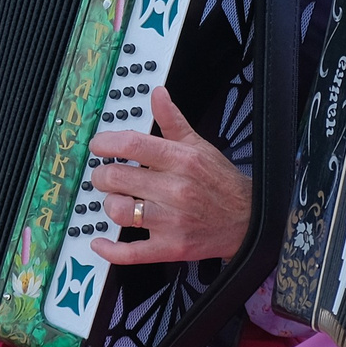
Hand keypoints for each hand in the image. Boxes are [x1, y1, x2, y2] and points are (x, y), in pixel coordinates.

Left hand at [85, 86, 254, 265]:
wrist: (247, 220)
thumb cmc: (219, 182)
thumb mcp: (199, 145)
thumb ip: (172, 120)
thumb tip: (158, 94)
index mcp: (180, 160)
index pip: (132, 145)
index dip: (106, 143)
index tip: (98, 146)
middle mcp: (175, 190)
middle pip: (117, 178)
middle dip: (102, 175)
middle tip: (105, 175)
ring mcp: (171, 221)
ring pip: (119, 211)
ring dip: (109, 204)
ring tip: (116, 200)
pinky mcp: (170, 247)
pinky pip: (131, 252)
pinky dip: (110, 249)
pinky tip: (100, 240)